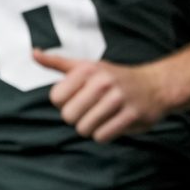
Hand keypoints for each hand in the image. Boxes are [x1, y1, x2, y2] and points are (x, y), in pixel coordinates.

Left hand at [33, 51, 170, 142]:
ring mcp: (119, 98)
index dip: (65, 102)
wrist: (155, 85)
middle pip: (68, 116)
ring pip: (84, 129)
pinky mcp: (132, 115)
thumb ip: (58, 63)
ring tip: (104, 116)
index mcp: (88, 69)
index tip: (79, 97)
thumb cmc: (113, 78)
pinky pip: (102, 136)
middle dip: (77, 118)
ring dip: (91, 128)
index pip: (56, 98)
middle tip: (92, 110)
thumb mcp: (86, 66)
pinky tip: (114, 123)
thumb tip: (34, 53)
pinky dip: (104, 135)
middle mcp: (103, 81)